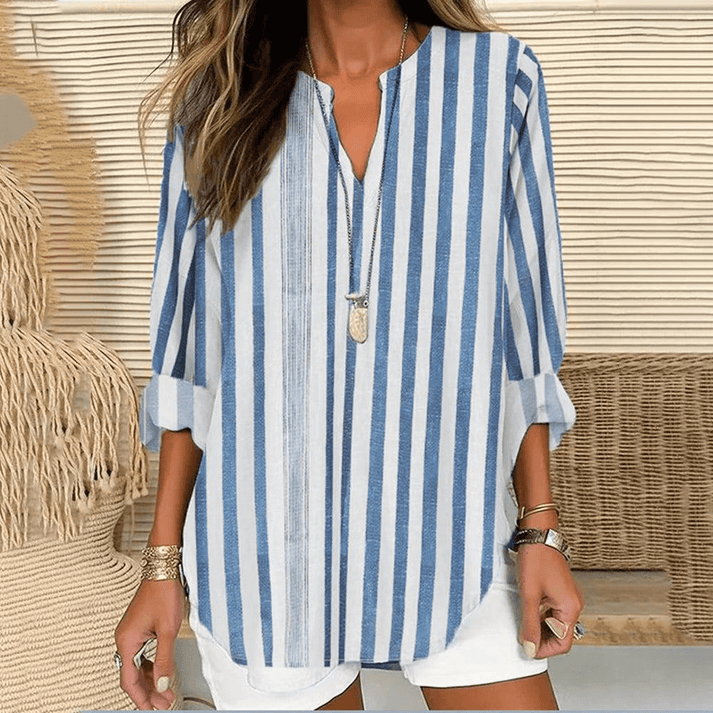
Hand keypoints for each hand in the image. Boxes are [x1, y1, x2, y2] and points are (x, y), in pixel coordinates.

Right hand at [114, 579, 183, 709]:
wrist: (163, 570)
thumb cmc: (163, 593)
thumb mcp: (167, 630)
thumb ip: (165, 660)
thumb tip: (163, 684)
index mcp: (127, 641)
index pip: (129, 680)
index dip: (141, 698)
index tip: (152, 708)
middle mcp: (124, 639)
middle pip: (133, 675)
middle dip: (149, 691)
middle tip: (164, 703)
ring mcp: (130, 633)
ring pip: (138, 666)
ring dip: (151, 680)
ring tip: (165, 692)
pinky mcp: (138, 628)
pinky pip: (141, 655)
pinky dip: (151, 666)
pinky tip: (161, 673)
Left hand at [515, 543, 584, 658]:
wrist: (538, 535)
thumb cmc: (536, 560)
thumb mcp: (529, 595)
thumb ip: (529, 624)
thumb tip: (529, 648)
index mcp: (570, 608)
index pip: (562, 644)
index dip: (543, 650)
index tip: (526, 648)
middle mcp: (573, 605)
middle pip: (559, 635)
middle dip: (541, 639)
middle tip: (521, 635)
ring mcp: (568, 597)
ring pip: (555, 623)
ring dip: (539, 627)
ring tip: (522, 620)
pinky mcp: (561, 591)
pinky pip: (553, 611)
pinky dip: (541, 615)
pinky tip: (527, 609)